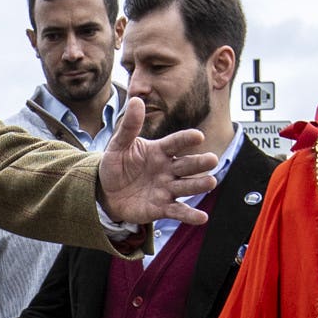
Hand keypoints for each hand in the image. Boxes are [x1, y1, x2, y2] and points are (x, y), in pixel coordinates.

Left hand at [96, 96, 219, 230]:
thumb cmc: (116, 165)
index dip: (186, 139)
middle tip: (212, 160)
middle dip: (199, 163)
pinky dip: (189, 215)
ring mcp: (166, 189)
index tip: (198, 136)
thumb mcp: (118, 145)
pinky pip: (177, 211)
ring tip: (211, 182)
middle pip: (186, 164)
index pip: (175, 143)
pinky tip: (202, 217)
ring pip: (186, 186)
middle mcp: (168, 169)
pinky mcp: (162, 207)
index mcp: (159, 151)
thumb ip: (129, 126)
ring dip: (199, 185)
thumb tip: (136, 100)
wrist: (105, 193)